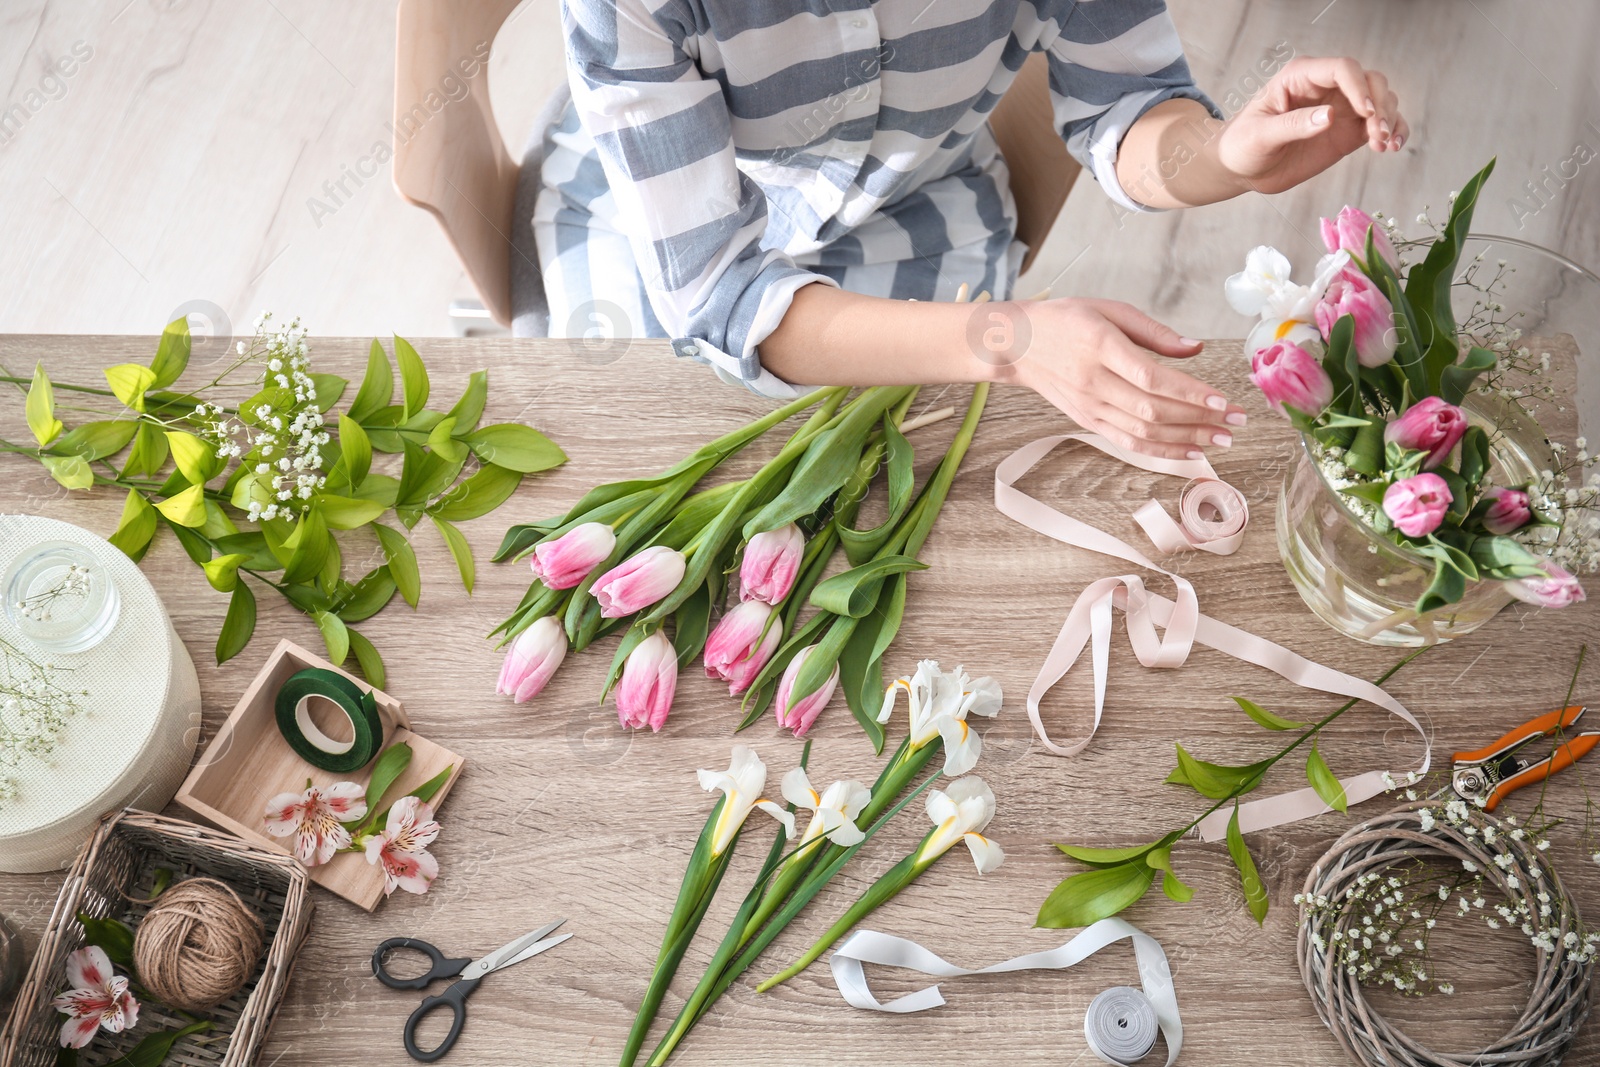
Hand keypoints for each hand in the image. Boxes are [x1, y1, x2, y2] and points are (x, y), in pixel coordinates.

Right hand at [999, 298, 1245, 459]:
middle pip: (1152, 410)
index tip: (1221, 399)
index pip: (1151, 377)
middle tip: (1236, 421)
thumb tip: (1195, 349)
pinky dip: (1160, 450)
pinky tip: (1188, 451)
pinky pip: (1127, 441)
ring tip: (1220, 440)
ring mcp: (1090, 406)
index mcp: (1100, 346)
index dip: (1188, 392)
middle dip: (1199, 419)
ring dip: (1186, 439)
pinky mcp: (1088, 421)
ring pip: (1143, 431)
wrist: (1018, 345)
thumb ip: (1153, 331)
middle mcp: (1094, 381)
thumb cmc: (1065, 320)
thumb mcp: (1109, 309)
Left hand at [1216, 56, 1407, 194]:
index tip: (1367, 113)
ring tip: (1384, 146)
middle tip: (1378, 135)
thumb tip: (1330, 116)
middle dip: (1381, 105)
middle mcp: (1326, 87)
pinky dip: (1393, 132)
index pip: (1342, 69)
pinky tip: (1393, 147)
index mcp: (1301, 76)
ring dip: (1390, 120)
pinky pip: (1381, 124)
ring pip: (1381, 100)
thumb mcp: (1260, 136)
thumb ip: (1292, 125)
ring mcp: (1341, 108)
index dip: (1359, 87)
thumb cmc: (1243, 145)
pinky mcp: (1349, 131)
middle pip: (1370, 81)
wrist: (1242, 169)